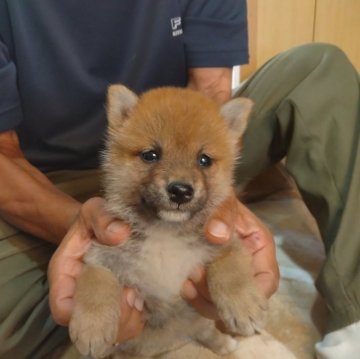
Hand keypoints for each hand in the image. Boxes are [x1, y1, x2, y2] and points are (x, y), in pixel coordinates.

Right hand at [48, 197, 144, 341]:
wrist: (102, 224)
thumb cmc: (93, 219)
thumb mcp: (94, 210)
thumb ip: (102, 218)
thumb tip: (120, 234)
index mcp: (65, 276)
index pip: (63, 309)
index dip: (87, 311)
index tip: (116, 292)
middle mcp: (79, 294)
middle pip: (89, 325)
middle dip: (114, 317)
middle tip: (133, 295)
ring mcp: (98, 300)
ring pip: (109, 329)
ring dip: (128, 319)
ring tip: (139, 296)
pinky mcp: (116, 301)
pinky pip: (125, 322)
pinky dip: (137, 316)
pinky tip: (145, 297)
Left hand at [181, 192, 278, 318]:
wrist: (201, 200)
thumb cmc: (219, 200)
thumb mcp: (224, 202)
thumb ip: (223, 215)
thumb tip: (216, 235)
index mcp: (259, 247)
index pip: (268, 279)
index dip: (254, 293)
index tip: (231, 294)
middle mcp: (247, 265)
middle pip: (243, 296)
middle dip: (220, 295)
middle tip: (197, 277)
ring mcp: (228, 273)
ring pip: (223, 301)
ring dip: (204, 298)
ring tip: (187, 284)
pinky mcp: (210, 277)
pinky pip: (205, 296)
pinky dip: (194, 296)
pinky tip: (183, 286)